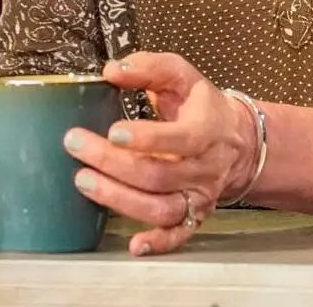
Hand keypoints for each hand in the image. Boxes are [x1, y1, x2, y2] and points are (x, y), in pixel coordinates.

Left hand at [63, 51, 256, 256]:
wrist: (235, 139)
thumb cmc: (199, 104)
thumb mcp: (180, 75)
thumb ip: (149, 68)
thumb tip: (112, 71)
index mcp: (207, 129)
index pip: (181, 139)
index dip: (147, 139)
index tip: (112, 131)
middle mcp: (206, 168)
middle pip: (159, 175)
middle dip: (113, 164)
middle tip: (77, 146)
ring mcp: (201, 196)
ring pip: (162, 208)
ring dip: (120, 199)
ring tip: (84, 181)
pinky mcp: (195, 216)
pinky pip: (178, 236)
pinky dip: (157, 244)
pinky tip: (133, 245)